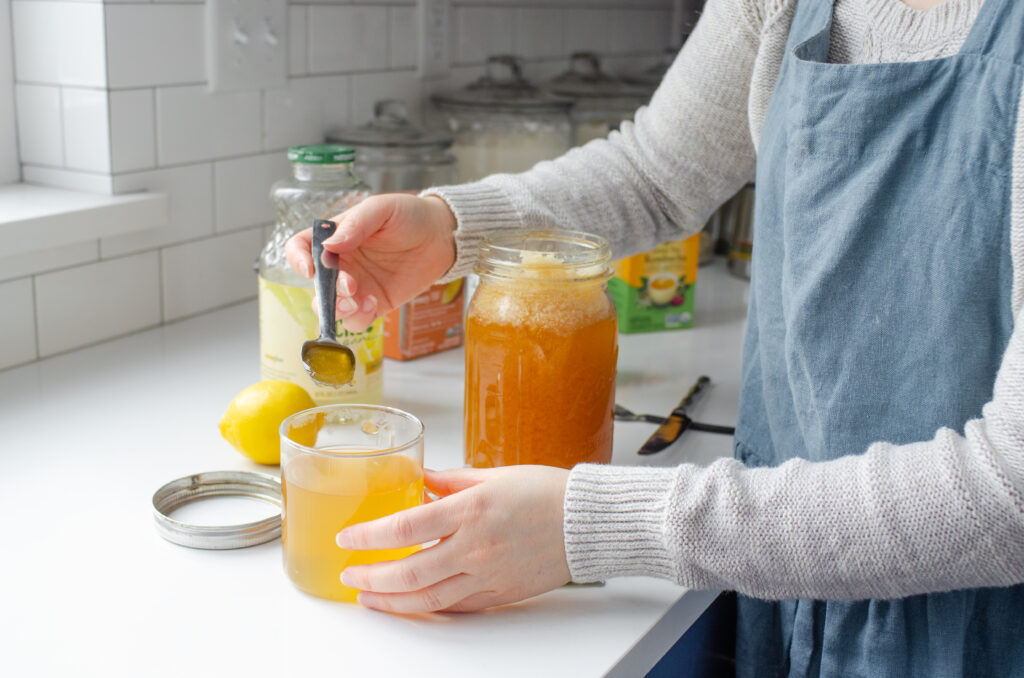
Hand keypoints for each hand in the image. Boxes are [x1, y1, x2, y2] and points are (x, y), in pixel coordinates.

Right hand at [285, 194, 456, 331]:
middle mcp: (341, 263)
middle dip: (327, 291)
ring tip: (360, 302)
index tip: (310, 268)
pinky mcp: (375, 303)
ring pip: (332, 308)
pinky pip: (357, 320)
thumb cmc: (409, 215)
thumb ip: (357, 224)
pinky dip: (359, 318)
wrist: (441, 236)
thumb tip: (330, 245)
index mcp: (335, 237)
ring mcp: (357, 286)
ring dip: (338, 310)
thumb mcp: (382, 209)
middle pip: (316, 285)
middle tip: (351, 286)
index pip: (300, 247)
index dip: (297, 259)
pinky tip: (374, 305)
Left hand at [337, 465, 570, 613]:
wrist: (589, 522)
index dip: (369, 536)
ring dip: (391, 601)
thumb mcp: (495, 475)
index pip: (405, 528)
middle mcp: (476, 547)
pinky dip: (428, 606)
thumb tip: (422, 480)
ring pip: (428, 598)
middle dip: (371, 577)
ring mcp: (488, 575)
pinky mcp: (500, 594)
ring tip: (368, 597)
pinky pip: (456, 607)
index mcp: (471, 510)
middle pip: (409, 573)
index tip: (349, 537)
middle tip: (349, 574)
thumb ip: (452, 481)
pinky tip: (411, 603)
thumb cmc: (548, 493)